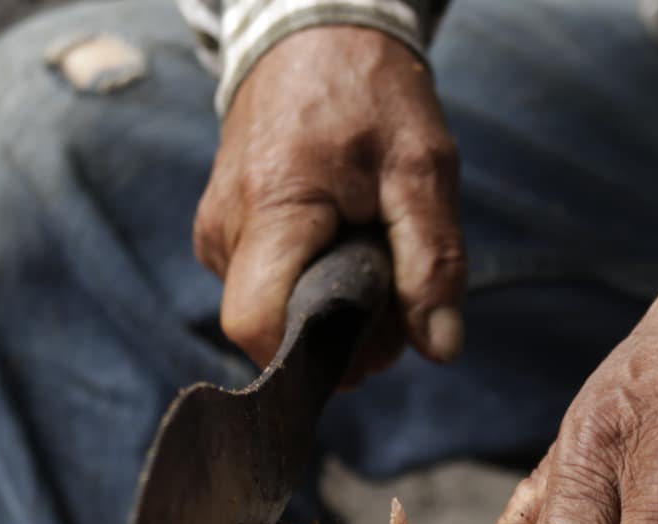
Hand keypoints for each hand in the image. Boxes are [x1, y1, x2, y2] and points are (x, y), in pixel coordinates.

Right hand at [193, 26, 463, 377]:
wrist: (316, 35)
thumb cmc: (372, 94)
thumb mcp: (423, 170)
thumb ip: (433, 262)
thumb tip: (441, 349)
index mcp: (270, 210)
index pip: (256, 325)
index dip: (314, 354)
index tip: (373, 343)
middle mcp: (224, 228)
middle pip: (273, 328)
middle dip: (341, 333)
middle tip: (396, 289)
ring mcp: (217, 231)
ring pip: (272, 312)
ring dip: (331, 307)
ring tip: (371, 251)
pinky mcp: (222, 231)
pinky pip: (268, 286)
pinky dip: (313, 283)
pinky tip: (344, 245)